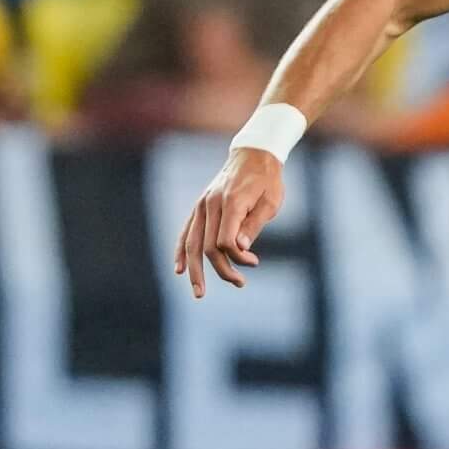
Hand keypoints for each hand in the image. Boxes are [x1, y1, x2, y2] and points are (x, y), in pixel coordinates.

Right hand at [172, 147, 286, 298]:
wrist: (253, 156)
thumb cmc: (267, 181)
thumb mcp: (270, 202)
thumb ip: (253, 225)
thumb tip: (240, 249)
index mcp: (230, 203)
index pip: (224, 241)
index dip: (238, 258)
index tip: (254, 262)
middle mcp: (210, 205)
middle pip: (207, 246)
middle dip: (221, 269)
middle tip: (239, 284)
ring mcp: (201, 206)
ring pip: (192, 243)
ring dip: (194, 270)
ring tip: (198, 292)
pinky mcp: (199, 207)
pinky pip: (186, 232)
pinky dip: (181, 251)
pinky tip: (179, 269)